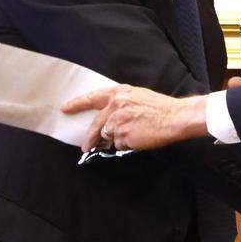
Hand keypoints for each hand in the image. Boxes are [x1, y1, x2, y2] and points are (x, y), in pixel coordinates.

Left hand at [61, 84, 207, 151]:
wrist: (175, 117)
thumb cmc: (161, 108)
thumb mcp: (138, 96)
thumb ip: (122, 103)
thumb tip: (110, 118)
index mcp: (119, 94)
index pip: (92, 98)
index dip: (77, 104)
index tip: (65, 108)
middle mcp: (115, 106)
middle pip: (96, 124)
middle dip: (90, 138)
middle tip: (86, 147)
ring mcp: (118, 122)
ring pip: (109, 136)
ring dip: (117, 140)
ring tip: (135, 136)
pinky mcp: (123, 136)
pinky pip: (119, 145)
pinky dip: (127, 145)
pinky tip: (140, 139)